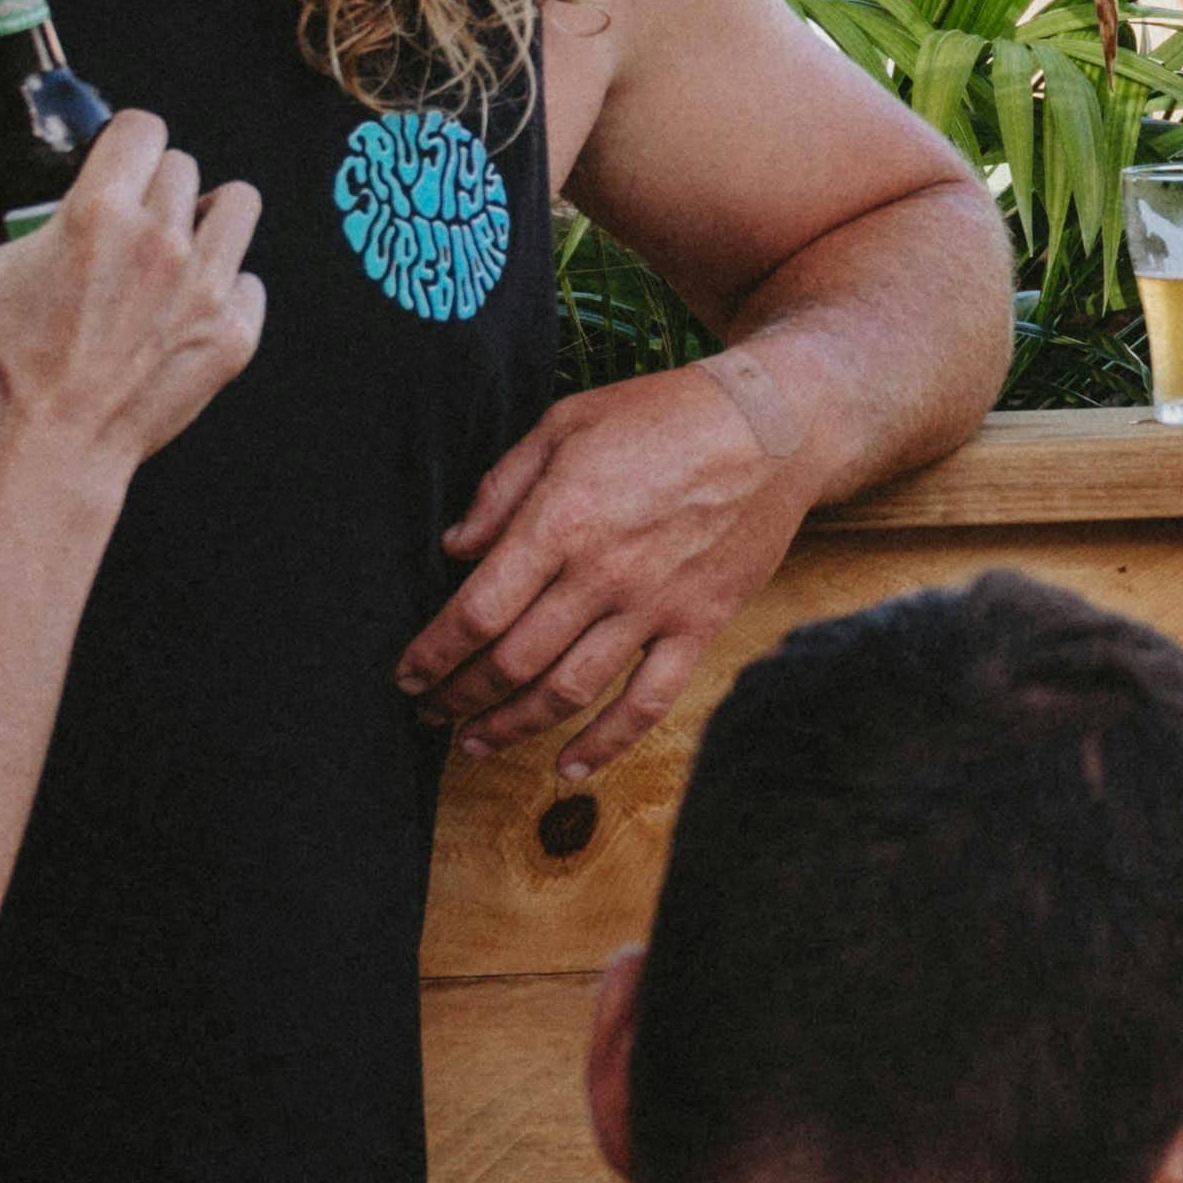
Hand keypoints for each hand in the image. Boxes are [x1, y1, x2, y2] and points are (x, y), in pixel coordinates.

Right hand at [0, 107, 267, 491]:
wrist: (55, 444)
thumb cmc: (7, 361)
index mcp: (100, 212)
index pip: (144, 127)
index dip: (128, 140)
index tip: (119, 162)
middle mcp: (162, 240)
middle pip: (184, 166)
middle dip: (156, 184)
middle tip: (134, 218)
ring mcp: (206, 286)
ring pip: (238, 205)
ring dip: (210, 216)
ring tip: (183, 241)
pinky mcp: (234, 331)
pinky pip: (249, 280)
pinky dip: (226, 288)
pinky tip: (190, 306)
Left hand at [405, 352, 815, 768]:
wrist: (774, 427)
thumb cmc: (663, 415)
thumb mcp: (566, 423)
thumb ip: (502, 488)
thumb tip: (454, 548)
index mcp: (561, 520)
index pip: (477, 610)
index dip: (433, 653)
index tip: (407, 674)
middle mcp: (602, 574)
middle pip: (513, 661)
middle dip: (459, 697)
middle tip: (429, 713)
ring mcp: (654, 606)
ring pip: (568, 691)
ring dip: (512, 727)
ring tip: (474, 743)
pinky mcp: (699, 625)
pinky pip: (646, 702)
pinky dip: (604, 743)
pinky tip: (568, 766)